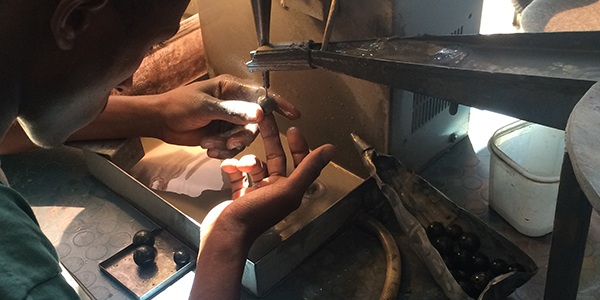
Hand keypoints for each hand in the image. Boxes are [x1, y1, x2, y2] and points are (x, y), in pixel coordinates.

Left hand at [155, 75, 299, 158]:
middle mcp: (234, 104)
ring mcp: (229, 120)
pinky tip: (208, 148)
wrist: (160, 122)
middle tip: (229, 140)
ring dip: (228, 144)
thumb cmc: (178, 106)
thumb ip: (233, 111)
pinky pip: (233, 147)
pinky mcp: (223, 135)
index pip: (261, 95)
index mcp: (231, 88)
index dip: (279, 103)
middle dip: (242, 134)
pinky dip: (222, 151)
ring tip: (210, 144)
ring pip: (244, 137)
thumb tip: (260, 113)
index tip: (293, 114)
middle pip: (255, 122)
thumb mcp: (206, 107)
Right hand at [191, 115, 332, 298]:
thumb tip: (331, 149)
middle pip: (276, 159)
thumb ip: (308, 168)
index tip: (291, 129)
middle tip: (264, 120)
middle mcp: (275, 191)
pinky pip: (238, 175)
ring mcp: (256, 193)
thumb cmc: (255, 214)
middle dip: (271, 139)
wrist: (225, 234)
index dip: (299, 145)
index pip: (300, 162)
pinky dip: (233, 168)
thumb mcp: (287, 189)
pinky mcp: (238, 195)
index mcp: (289, 190)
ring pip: (256, 166)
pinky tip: (229, 165)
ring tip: (243, 162)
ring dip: (249, 159)